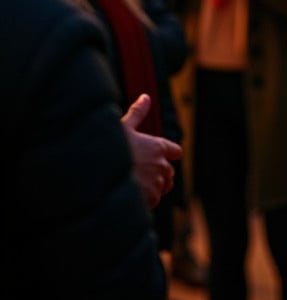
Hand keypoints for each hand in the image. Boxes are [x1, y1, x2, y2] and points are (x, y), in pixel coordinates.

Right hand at [121, 94, 182, 208]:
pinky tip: (131, 196)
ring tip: (137, 186)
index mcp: (158, 147)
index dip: (169, 154)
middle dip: (160, 173)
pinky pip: (153, 202)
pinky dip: (145, 200)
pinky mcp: (150, 200)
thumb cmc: (110, 148)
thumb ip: (137, 113)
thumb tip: (146, 96)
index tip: (162, 156)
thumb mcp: (123, 126)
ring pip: (162, 188)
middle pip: (170, 172)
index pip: (176, 151)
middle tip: (144, 173)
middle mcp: (161, 165)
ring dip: (154, 188)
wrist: (98, 176)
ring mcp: (156, 184)